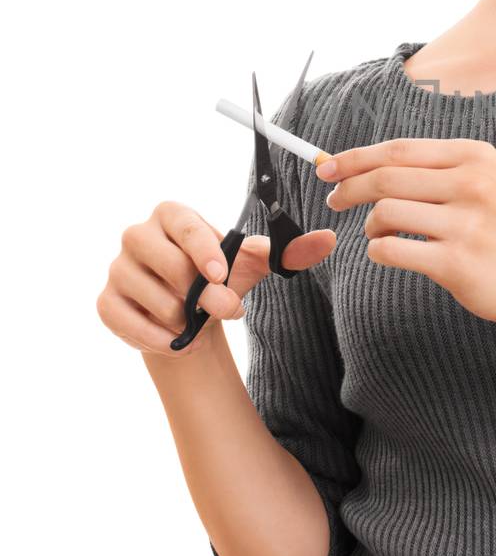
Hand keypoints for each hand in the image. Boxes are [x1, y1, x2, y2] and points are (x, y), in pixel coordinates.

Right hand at [97, 200, 337, 358]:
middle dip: (203, 295)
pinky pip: (129, 323)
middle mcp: (137, 235)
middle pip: (169, 264)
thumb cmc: (218, 280)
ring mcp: (117, 269)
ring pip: (154, 298)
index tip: (221, 274)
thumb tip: (328, 240)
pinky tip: (175, 340)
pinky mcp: (106, 303)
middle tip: (225, 309)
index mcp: (172, 215)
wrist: (188, 318)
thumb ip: (287, 252)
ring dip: (184, 319)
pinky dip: (158, 339)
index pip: (184, 223)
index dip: (203, 249)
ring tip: (194, 319)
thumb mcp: (252, 265)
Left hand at [316, 137, 495, 328]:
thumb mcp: (480, 183)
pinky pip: (390, 250)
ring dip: (370, 225)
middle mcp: (473, 185)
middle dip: (349, 188)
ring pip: (384, 214)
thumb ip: (429, 170)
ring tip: (380, 233)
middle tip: (334, 200)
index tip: (326, 166)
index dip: (355, 157)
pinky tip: (389, 252)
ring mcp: (466, 225)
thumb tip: (356, 163)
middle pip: (385, 178)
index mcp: (475, 157)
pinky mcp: (456, 264)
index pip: (399, 149)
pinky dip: (378, 251)